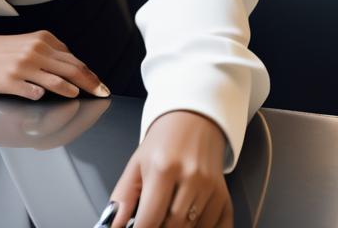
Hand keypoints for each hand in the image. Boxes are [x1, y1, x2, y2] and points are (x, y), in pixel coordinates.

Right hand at [0, 27, 110, 100]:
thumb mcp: (27, 44)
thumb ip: (50, 53)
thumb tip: (74, 67)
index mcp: (42, 40)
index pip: (74, 59)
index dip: (90, 74)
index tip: (101, 85)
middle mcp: (35, 50)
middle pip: (71, 68)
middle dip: (91, 83)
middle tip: (104, 94)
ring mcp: (22, 66)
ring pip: (56, 80)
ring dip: (71, 90)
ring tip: (80, 97)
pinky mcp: (9, 80)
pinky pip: (32, 91)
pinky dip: (42, 95)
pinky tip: (46, 100)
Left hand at [108, 110, 231, 227]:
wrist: (194, 120)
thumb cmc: (163, 143)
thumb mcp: (137, 163)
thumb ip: (123, 196)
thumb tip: (113, 225)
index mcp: (163, 168)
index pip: (149, 219)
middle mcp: (191, 178)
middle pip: (172, 227)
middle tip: (153, 218)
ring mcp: (211, 188)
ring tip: (168, 213)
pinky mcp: (224, 197)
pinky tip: (189, 219)